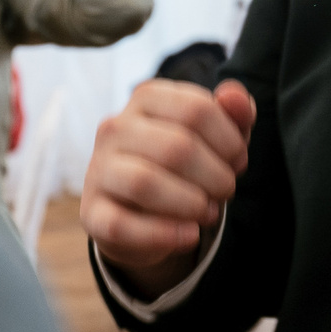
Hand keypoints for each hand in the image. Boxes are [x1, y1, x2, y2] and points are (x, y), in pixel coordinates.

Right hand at [82, 79, 255, 293]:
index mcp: (146, 98)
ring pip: (145, 183)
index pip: (196, 109)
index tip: (238, 161)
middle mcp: (114, 127)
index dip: (230, 141)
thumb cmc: (186, 166)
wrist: (144, 212)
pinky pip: (121, 225)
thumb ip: (234, 114)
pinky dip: (163, 234)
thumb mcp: (217, 138)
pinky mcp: (92, 212)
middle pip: (176, 146)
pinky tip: (189, 235)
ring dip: (190, 203)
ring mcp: (98, 169)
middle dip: (215, 176)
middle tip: (226, 191)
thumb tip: (234, 95)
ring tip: (209, 213)